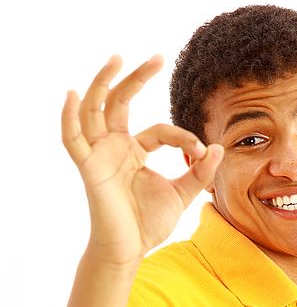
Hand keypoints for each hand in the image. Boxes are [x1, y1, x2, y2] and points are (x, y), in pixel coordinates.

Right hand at [62, 55, 222, 268]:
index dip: (183, 138)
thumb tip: (218, 147)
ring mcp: (99, 155)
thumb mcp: (182, 193)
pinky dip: (69, 117)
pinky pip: (72, 139)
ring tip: (117, 59)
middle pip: (121, 102)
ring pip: (96, 110)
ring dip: (103, 83)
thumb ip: (200, 172)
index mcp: (135, 151)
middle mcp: (114, 147)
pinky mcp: (89, 167)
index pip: (160, 130)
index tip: (200, 153)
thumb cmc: (149, 223)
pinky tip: (74, 95)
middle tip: (156, 56)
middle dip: (137, 78)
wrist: (130, 250)